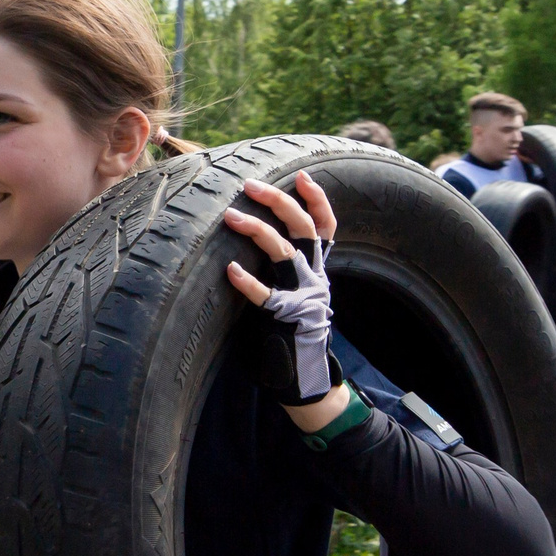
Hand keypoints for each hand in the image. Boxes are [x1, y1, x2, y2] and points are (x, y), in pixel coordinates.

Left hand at [224, 174, 344, 421]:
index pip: (326, 226)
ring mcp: (301, 297)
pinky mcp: (284, 318)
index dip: (318, 199)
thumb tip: (260, 233)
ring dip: (258, 230)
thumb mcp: (299, 293)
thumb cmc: (292, 332)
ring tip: (230, 216)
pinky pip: (265, 296)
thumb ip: (289, 267)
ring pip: (284, 253)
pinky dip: (248, 282)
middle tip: (250, 184)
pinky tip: (230, 270)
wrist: (304, 380)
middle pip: (303, 228)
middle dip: (278, 201)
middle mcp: (314, 278)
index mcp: (319, 269)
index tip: (303, 175)